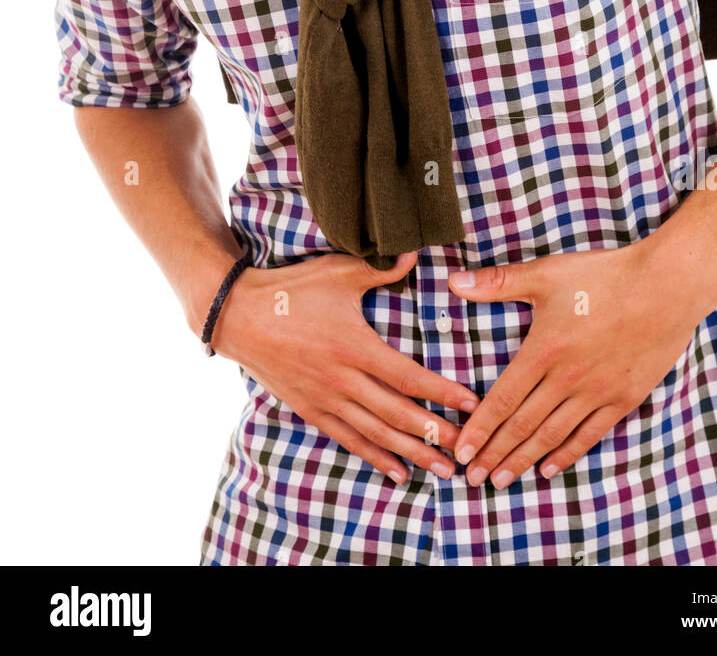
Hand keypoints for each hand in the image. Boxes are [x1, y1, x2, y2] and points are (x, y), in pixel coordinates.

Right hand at [213, 250, 478, 485]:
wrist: (238, 316)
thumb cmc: (292, 290)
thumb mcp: (339, 272)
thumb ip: (380, 269)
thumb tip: (415, 253)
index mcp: (355, 346)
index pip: (408, 377)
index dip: (442, 393)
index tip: (471, 404)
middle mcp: (343, 380)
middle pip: (398, 414)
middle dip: (435, 434)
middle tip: (466, 451)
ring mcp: (325, 399)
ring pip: (377, 433)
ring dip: (412, 452)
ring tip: (442, 469)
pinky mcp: (310, 409)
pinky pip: (348, 439)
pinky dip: (374, 456)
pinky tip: (397, 472)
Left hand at [448, 241, 703, 487]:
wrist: (667, 287)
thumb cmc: (605, 276)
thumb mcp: (547, 273)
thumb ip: (499, 282)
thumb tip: (454, 281)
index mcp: (544, 350)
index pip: (503, 400)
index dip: (480, 429)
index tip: (461, 451)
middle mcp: (567, 378)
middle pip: (522, 425)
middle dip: (494, 454)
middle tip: (472, 478)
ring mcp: (597, 392)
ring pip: (552, 436)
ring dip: (524, 460)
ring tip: (502, 480)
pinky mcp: (623, 398)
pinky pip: (590, 434)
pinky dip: (567, 454)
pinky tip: (549, 467)